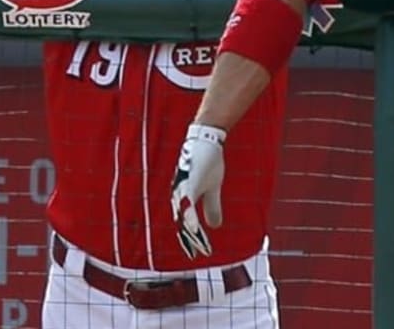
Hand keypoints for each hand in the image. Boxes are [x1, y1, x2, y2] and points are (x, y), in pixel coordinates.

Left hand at [169, 124, 226, 259]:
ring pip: (182, 213)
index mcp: (184, 197)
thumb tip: (215, 226)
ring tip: (194, 244)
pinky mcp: (188, 180)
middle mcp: (179, 194)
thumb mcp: (213, 188)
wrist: (207, 138)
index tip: (194, 254)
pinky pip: (187, 200)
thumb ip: (212, 206)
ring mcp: (182, 187)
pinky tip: (193, 225)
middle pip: (181, 221)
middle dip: (188, 239)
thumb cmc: (207, 162)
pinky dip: (189, 214)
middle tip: (194, 255)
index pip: (184, 223)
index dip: (189, 239)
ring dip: (188, 230)